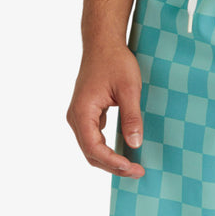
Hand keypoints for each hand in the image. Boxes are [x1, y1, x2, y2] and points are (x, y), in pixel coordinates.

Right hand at [66, 40, 144, 176]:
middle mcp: (75, 117)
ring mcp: (79, 116)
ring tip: (133, 167)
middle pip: (91, 153)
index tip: (132, 167)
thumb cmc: (115, 61)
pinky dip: (108, 151)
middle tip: (138, 172)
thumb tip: (134, 144)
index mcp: (82, 111)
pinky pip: (94, 140)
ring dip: (110, 161)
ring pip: (91, 149)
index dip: (112, 162)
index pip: (93, 148)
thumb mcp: (129, 89)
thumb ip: (131, 117)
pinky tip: (125, 154)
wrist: (103, 43)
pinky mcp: (86, 115)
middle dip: (113, 167)